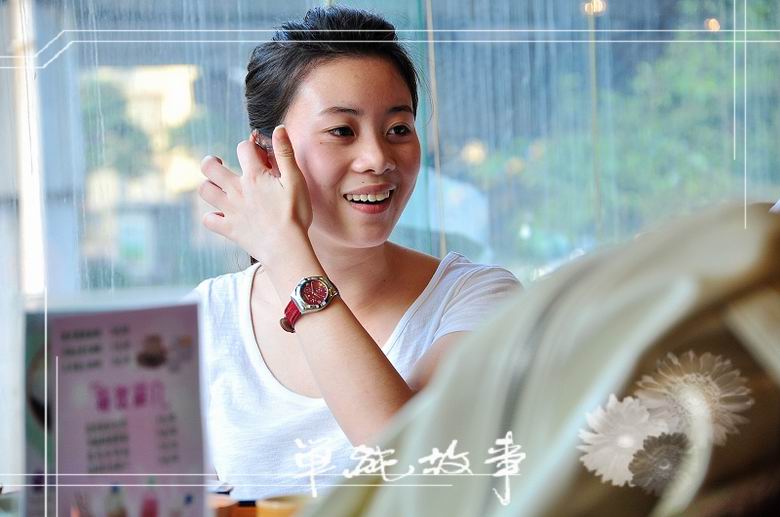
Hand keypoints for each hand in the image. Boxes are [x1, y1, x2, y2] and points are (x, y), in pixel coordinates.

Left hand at [198, 125, 312, 266]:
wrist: (286, 247)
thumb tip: (278, 128)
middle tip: (218, 163)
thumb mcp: (295, 180)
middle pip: (209, 167)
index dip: (249, 147)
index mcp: (254, 176)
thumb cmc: (295, 213)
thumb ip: (285, 153)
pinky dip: (212, 216)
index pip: (243, 148)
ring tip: (217, 187)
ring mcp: (230, 210)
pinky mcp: (229, 229)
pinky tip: (221, 215)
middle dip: (211, 161)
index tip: (256, 154)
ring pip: (204, 191)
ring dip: (208, 186)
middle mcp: (237, 190)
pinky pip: (209, 220)